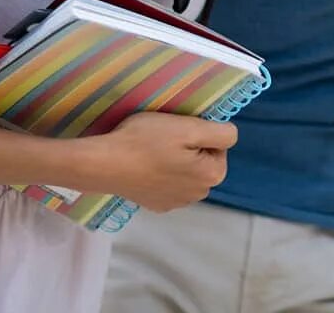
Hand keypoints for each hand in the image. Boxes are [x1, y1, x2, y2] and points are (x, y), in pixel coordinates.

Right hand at [82, 112, 236, 212]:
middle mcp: (198, 194)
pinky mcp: (156, 205)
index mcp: (212, 176)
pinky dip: (161, 173)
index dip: (201, 133)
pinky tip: (145, 167)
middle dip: (190, 148)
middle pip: (204, 159)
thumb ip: (221, 133)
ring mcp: (176, 203)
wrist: (104, 164)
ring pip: (187, 172)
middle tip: (165, 139)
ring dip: (176, 161)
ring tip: (153, 152)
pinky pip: (169, 183)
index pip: (220, 144)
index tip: (180, 131)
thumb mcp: (190, 128)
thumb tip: (230, 136)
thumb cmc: (147, 141)